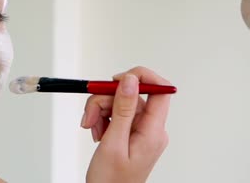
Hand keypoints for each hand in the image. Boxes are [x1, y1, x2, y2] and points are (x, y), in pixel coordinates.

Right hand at [81, 67, 171, 182]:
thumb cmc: (111, 180)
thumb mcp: (113, 142)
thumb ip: (123, 109)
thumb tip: (131, 80)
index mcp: (153, 131)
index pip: (160, 90)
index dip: (141, 77)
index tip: (118, 79)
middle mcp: (150, 128)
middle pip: (130, 96)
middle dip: (105, 100)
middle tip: (90, 115)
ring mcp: (140, 131)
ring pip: (119, 103)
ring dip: (99, 110)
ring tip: (91, 127)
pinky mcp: (130, 133)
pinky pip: (116, 114)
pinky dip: (102, 118)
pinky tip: (96, 131)